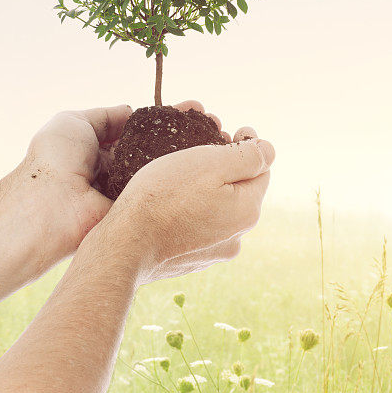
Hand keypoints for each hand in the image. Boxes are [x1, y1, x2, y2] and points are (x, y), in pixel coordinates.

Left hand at [22, 100, 230, 260]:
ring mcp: (134, 193)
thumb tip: (133, 110)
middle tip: (216, 123)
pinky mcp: (142, 212)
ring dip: (195, 156)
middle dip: (190, 136)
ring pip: (169, 171)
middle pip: (162, 151)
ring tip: (222, 138)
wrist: (48, 206)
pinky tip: (211, 163)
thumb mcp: (74, 121)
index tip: (195, 109)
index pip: (146, 133)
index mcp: (104, 152)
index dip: (170, 120)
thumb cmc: (53, 161)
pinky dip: (187, 178)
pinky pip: (166, 192)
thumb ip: (107, 115)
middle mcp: (123, 172)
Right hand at [97, 125, 274, 283]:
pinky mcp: (190, 260)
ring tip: (180, 173)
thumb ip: (248, 156)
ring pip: (219, 208)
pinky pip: (198, 226)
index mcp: (248, 211)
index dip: (246, 145)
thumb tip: (268, 150)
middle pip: (240, 190)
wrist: (124, 246)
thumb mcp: (210, 163)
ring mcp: (213, 252)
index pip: (262, 169)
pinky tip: (169, 200)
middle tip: (199, 148)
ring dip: (207, 189)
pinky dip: (190, 210)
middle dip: (225, 167)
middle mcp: (238, 237)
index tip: (227, 132)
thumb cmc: (164, 197)